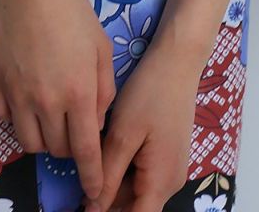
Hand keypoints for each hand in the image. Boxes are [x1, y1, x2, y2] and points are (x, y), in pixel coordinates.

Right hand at [0, 0, 115, 206]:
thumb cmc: (72, 9)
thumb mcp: (101, 46)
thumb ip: (103, 88)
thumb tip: (96, 120)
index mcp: (78, 93)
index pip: (85, 152)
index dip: (92, 176)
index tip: (95, 192)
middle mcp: (46, 102)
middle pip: (56, 149)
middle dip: (68, 147)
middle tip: (73, 125)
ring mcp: (16, 96)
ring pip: (28, 141)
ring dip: (43, 136)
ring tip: (49, 114)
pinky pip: (3, 119)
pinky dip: (14, 115)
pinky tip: (23, 95)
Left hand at [91, 21, 210, 211]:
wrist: (177, 60)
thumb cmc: (150, 94)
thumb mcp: (123, 135)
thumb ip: (108, 176)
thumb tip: (93, 209)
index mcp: (161, 181)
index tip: (85, 209)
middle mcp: (171, 182)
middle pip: (135, 207)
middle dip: (108, 202)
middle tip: (81, 184)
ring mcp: (171, 168)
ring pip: (137, 191)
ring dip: (114, 184)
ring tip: (94, 162)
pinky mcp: (168, 154)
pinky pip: (143, 174)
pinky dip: (124, 170)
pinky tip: (109, 151)